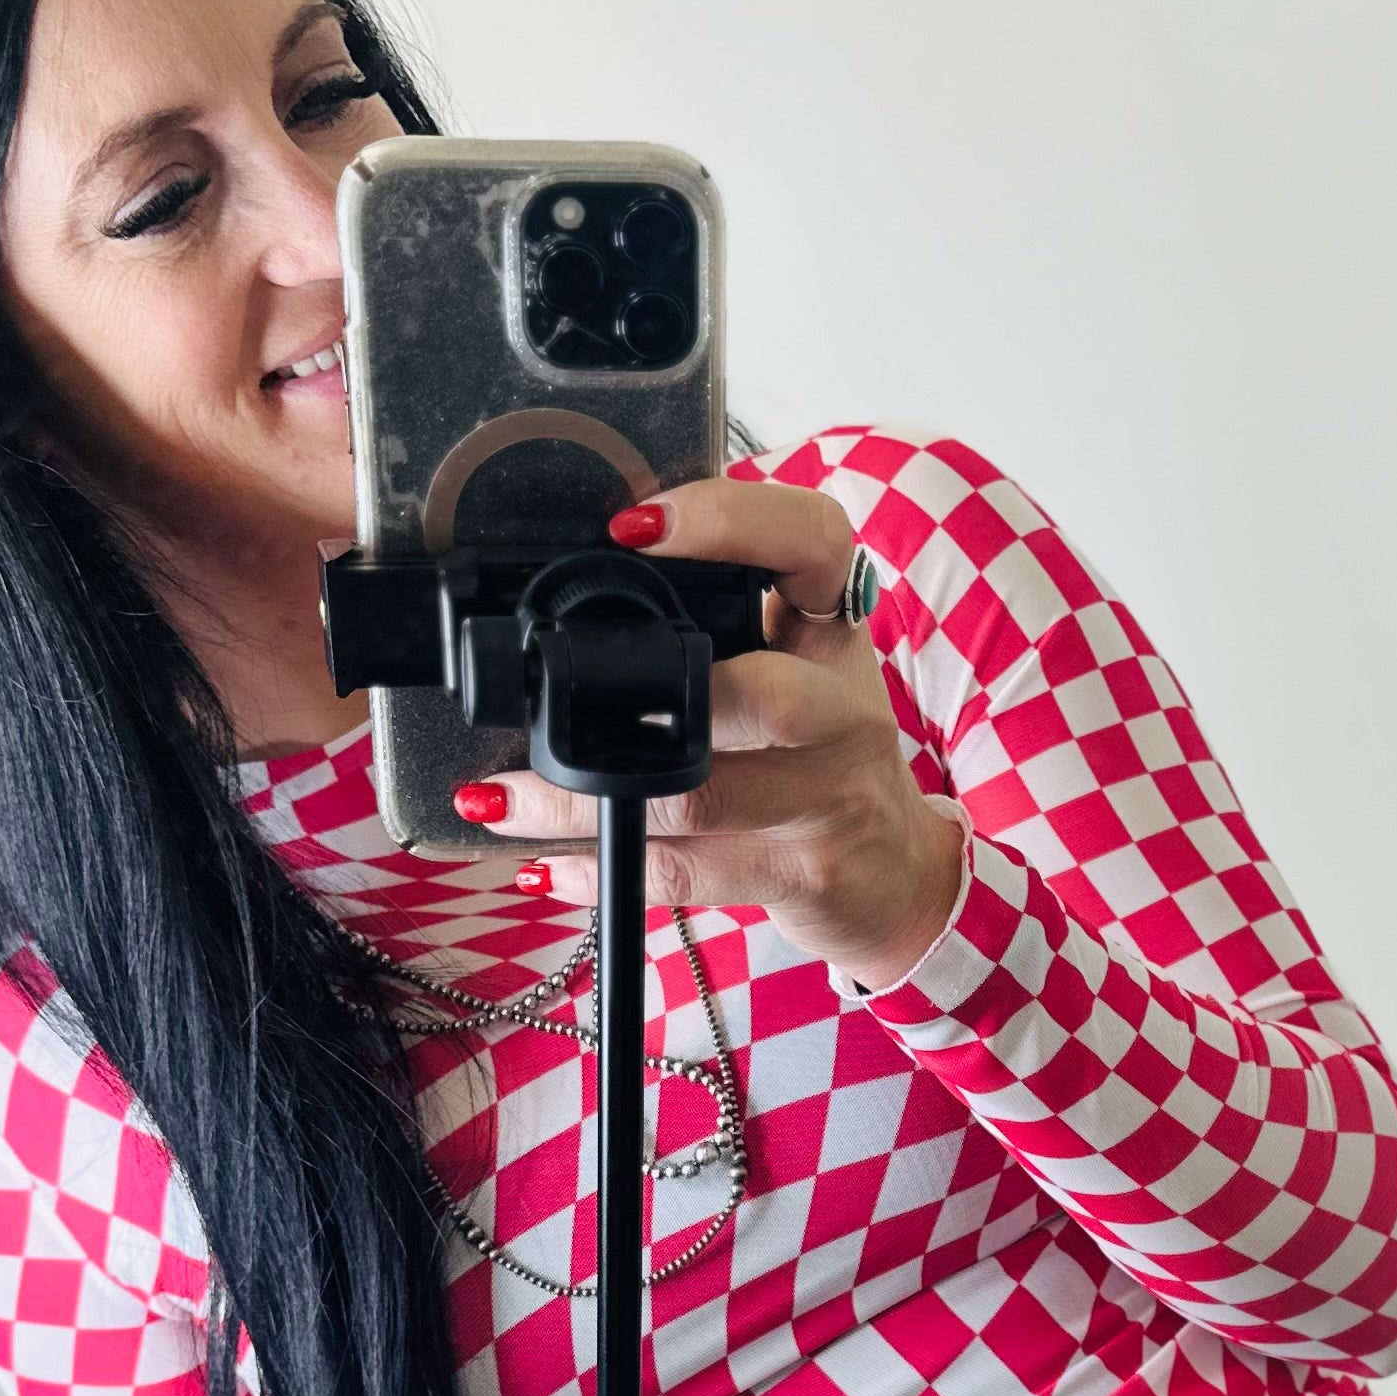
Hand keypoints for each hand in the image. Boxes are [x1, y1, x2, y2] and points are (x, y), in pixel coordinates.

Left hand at [454, 480, 964, 989]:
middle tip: (556, 686)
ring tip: (501, 796)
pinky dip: (602, 874)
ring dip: (581, 800)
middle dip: (657, 693)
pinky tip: (546, 866)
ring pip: (698, 795)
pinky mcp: (797, 872)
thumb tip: (583, 586)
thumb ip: (718, 618)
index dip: (729, 521)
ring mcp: (823, 798)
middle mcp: (841, 710)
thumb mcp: (798, 665)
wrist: (896, 872)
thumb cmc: (822, 754)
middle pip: (765, 695)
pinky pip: (685, 874)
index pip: (811, 540)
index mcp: (830, 631)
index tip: (634, 526)